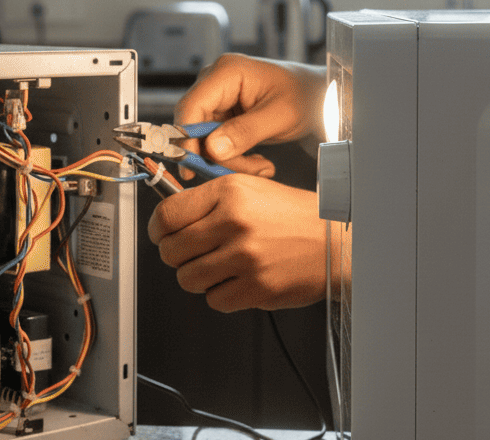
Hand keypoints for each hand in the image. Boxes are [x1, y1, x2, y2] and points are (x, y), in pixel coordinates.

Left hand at [147, 174, 330, 311]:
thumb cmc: (291, 214)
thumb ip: (208, 200)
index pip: (168, 214)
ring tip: (217, 266)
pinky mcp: (255, 288)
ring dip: (196, 276)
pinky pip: (214, 300)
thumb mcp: (249, 188)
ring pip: (188, 278)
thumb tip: (169, 216)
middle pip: (171, 250)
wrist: (333, 242)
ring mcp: (244, 257)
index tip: (160, 234)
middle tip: (190, 252)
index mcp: (228, 193)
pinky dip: (220, 294)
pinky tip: (236, 279)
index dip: (156, 229)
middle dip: (175, 255)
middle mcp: (233, 223)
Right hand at [175, 54, 326, 176]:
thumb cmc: (303, 96)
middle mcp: (215, 81)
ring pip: (203, 138)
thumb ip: (244, 132)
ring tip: (260, 167)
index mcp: (226, 72)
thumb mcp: (279, 116)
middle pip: (194, 125)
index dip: (187, 138)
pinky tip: (254, 159)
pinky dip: (231, 156)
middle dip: (216, 154)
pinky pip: (214, 141)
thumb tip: (211, 149)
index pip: (191, 106)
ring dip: (228, 159)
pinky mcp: (221, 113)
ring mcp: (217, 97)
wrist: (315, 96)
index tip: (193, 167)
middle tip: (248, 171)